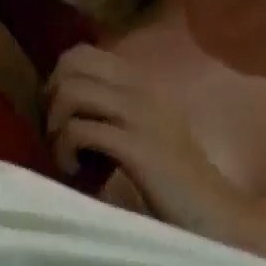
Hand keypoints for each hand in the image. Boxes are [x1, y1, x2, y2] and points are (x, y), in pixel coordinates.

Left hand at [45, 44, 253, 240]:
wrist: (214, 212)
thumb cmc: (175, 179)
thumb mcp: (144, 130)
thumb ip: (114, 110)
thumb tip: (62, 105)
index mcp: (142, 83)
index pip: (83, 54)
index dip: (58, 80)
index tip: (61, 116)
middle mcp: (141, 89)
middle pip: (72, 65)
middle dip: (51, 99)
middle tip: (58, 134)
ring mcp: (139, 115)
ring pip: (72, 92)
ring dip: (56, 126)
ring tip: (67, 155)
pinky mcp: (135, 146)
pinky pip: (80, 130)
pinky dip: (66, 151)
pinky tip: (77, 171)